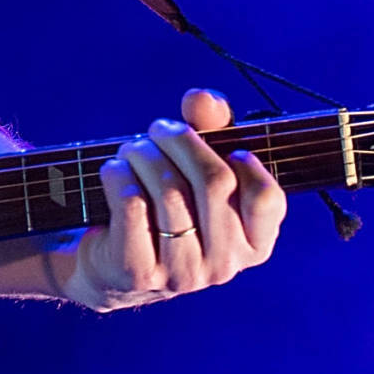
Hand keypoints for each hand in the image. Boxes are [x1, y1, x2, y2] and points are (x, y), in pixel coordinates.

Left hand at [61, 88, 285, 311]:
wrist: (107, 255)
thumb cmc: (163, 200)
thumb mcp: (196, 161)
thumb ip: (211, 125)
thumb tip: (202, 99)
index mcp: (252, 244)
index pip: (266, 198)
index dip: (244, 162)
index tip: (219, 146)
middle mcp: (224, 266)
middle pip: (214, 183)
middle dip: (180, 140)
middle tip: (157, 129)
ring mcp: (183, 275)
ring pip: (170, 192)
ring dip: (143, 155)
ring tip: (131, 150)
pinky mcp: (138, 273)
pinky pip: (132, 206)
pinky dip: (119, 175)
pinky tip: (114, 172)